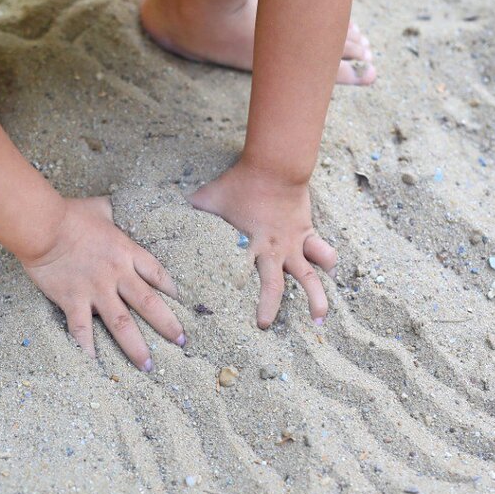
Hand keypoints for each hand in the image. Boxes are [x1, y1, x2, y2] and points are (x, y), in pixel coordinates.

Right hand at [21, 197, 185, 370]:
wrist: (43, 226)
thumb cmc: (70, 214)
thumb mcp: (100, 208)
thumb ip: (111, 212)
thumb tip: (113, 206)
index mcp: (127, 252)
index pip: (157, 273)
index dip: (171, 289)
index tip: (182, 302)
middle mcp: (117, 275)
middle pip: (149, 304)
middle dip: (167, 325)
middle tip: (181, 343)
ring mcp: (96, 291)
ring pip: (122, 324)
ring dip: (136, 347)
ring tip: (148, 366)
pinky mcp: (73, 301)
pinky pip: (82, 330)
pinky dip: (88, 349)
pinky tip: (95, 366)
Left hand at [190, 161, 337, 328]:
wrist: (275, 166)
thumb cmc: (239, 182)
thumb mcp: (208, 197)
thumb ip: (190, 209)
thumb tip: (163, 212)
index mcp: (246, 245)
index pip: (238, 278)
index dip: (233, 297)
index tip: (224, 312)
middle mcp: (272, 250)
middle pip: (274, 286)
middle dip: (270, 308)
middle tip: (265, 327)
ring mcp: (293, 244)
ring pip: (309, 276)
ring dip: (316, 298)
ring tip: (320, 319)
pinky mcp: (307, 233)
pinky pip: (323, 252)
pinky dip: (328, 263)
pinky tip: (330, 275)